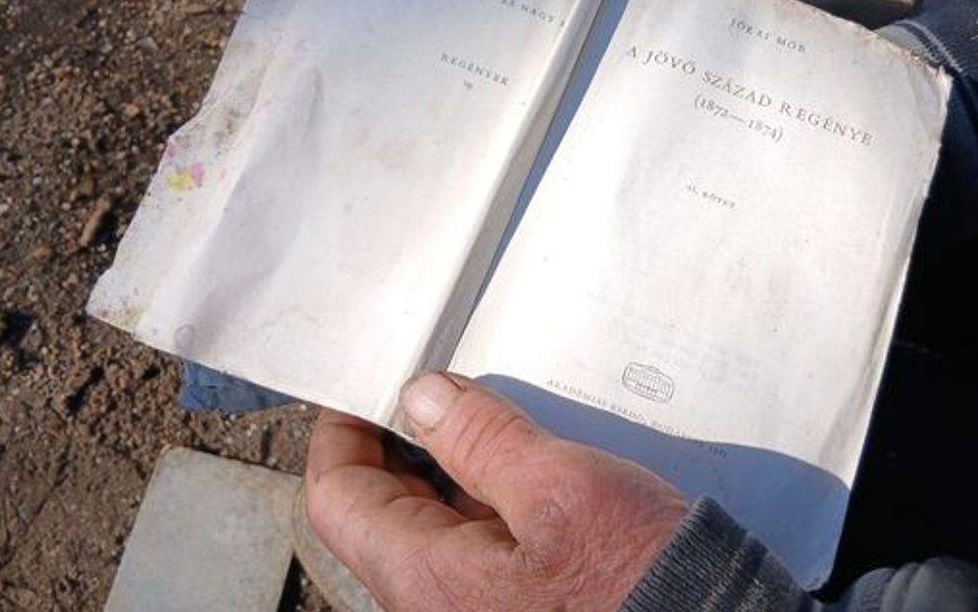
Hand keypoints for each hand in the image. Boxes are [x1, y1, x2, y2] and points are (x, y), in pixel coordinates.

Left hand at [304, 372, 688, 609]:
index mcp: (425, 577)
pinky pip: (479, 540)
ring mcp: (476, 604)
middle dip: (407, 441)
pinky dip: (492, 493)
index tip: (365, 389)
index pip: (339, 498)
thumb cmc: (638, 583)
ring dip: (456, 464)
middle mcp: (436, 600)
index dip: (342, 434)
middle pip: (384, 508)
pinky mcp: (517, 600)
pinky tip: (532, 463)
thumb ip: (482, 438)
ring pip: (436, 521)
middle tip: (440, 387)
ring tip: (497, 417)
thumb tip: (423, 399)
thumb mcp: (561, 488)